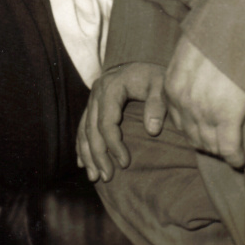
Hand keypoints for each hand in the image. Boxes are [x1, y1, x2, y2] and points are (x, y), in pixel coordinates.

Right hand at [76, 61, 166, 182]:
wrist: (146, 67)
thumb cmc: (156, 78)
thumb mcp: (162, 86)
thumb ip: (158, 105)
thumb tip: (152, 130)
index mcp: (112, 86)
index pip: (107, 121)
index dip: (113, 144)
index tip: (125, 164)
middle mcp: (97, 91)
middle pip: (92, 127)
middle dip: (98, 154)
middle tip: (107, 177)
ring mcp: (93, 98)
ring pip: (84, 129)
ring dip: (87, 154)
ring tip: (94, 177)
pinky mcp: (93, 104)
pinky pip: (83, 126)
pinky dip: (82, 145)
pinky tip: (82, 162)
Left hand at [164, 36, 244, 167]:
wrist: (234, 26)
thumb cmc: (216, 34)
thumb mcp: (190, 50)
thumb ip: (188, 67)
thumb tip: (195, 71)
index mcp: (170, 85)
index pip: (177, 120)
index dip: (192, 128)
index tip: (205, 130)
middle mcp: (182, 102)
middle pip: (191, 136)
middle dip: (205, 142)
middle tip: (220, 145)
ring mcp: (203, 111)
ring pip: (208, 145)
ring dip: (219, 150)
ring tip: (231, 152)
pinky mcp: (226, 116)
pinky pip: (228, 148)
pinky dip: (235, 158)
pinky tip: (241, 161)